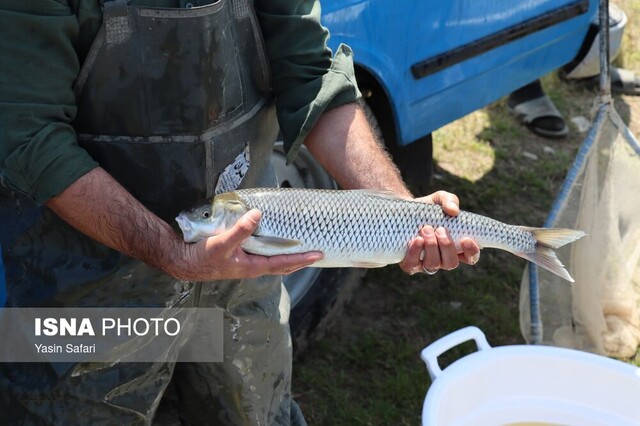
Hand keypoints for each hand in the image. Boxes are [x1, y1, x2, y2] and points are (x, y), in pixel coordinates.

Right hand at [169, 209, 322, 280]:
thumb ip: (241, 229)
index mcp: (252, 267)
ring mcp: (246, 263)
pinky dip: (274, 250)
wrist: (183, 261)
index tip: (318, 255)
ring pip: (274, 261)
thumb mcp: (223, 242)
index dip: (302, 259)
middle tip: (317, 254)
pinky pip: (263, 255)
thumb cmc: (203, 256)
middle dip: (300, 260)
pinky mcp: (239, 257)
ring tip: (302, 249)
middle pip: (283, 266)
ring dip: (289, 256)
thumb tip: (258, 215)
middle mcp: (252, 267)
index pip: (283, 264)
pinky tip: (274, 241)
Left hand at [399, 191, 480, 274]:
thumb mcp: (440, 199)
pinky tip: (416, 240)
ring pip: (433, 265)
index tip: (466, 239)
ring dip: (431, 247)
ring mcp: (425, 263)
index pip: (470, 258)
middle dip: (447, 246)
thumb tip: (453, 211)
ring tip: (426, 229)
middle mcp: (442, 259)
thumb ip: (450, 201)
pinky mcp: (409, 264)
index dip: (471, 252)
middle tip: (440, 229)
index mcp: (456, 247)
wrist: (402, 212)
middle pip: (451, 263)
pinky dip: (415, 253)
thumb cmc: (427, 209)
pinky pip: (412, 266)